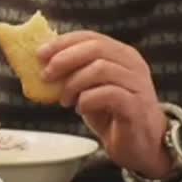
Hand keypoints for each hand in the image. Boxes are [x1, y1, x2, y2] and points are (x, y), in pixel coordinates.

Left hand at [38, 31, 174, 179]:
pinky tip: (81, 109)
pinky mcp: (137, 106)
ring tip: (65, 99)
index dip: (63, 43)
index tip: (40, 54)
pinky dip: (87, 100)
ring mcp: (137, 84)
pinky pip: (108, 94)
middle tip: (47, 76)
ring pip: (101, 69)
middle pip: (95, 48)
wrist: (141, 145)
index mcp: (121, 54)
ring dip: (74, 83)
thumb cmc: (112, 114)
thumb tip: (41, 62)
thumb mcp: (90, 87)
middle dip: (65, 59)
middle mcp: (132, 64)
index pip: (90, 37)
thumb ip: (74, 72)